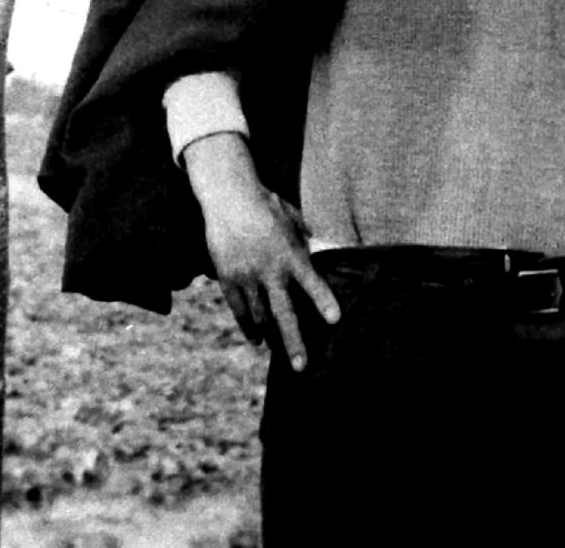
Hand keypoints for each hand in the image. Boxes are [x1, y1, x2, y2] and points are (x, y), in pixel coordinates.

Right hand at [183, 133, 339, 369]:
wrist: (229, 198)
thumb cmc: (266, 205)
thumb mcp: (293, 218)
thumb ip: (307, 237)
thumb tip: (325, 245)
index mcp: (291, 255)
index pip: (312, 283)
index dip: (324, 301)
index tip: (335, 319)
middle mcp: (270, 271)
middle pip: (284, 313)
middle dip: (293, 341)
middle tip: (301, 366)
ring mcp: (247, 277)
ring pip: (260, 316)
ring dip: (270, 335)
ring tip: (278, 352)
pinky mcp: (228, 278)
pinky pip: (240, 309)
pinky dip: (248, 325)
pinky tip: (256, 338)